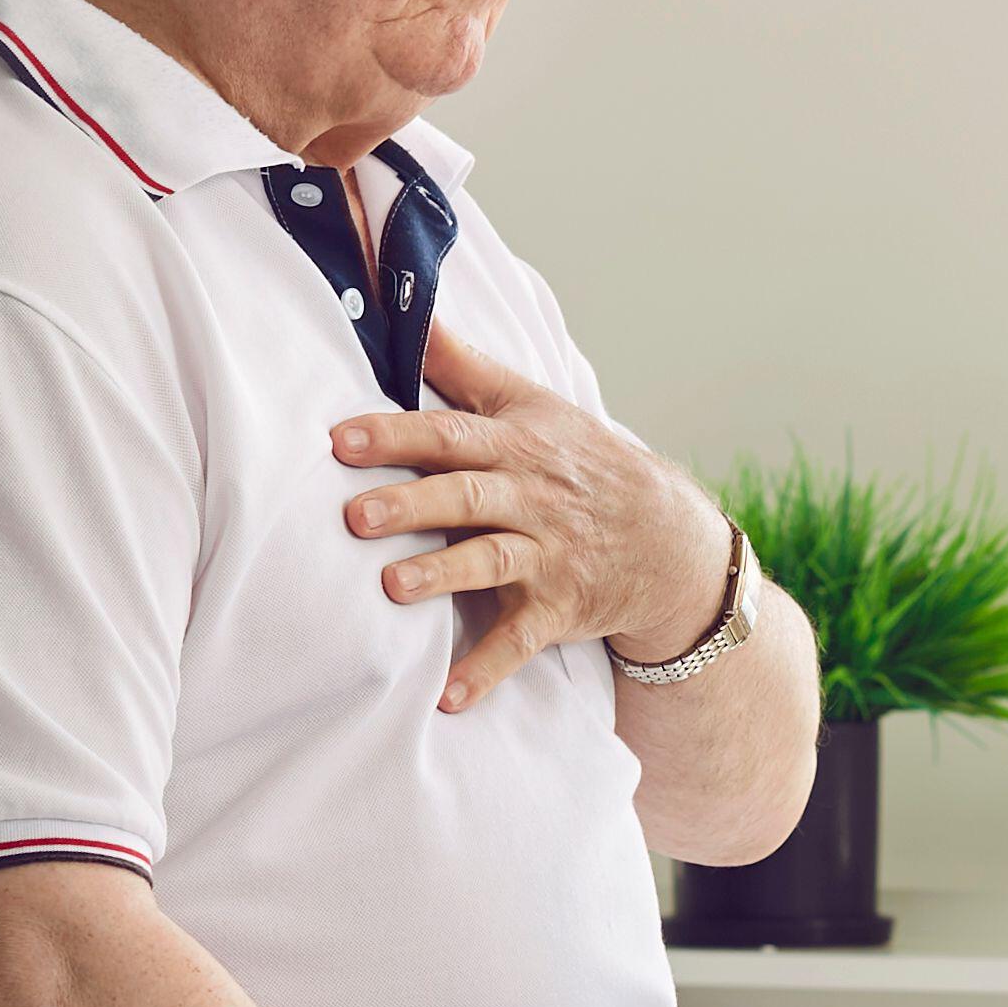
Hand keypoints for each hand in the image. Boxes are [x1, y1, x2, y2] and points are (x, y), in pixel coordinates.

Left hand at [334, 317, 730, 713]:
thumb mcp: (534, 404)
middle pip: (466, 496)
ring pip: (491, 562)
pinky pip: (521, 642)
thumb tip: (413, 309)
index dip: (396, 436)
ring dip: (443, 576)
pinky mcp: (559, 608)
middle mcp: (532, 497)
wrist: (666, 536)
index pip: (451, 434)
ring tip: (391, 590)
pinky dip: (487, 670)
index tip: (341, 440)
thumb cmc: (582, 461)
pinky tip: (447, 697)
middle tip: (353, 516)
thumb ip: (464, 364)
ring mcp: (548, 555)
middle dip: (411, 505)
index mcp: (518, 444)